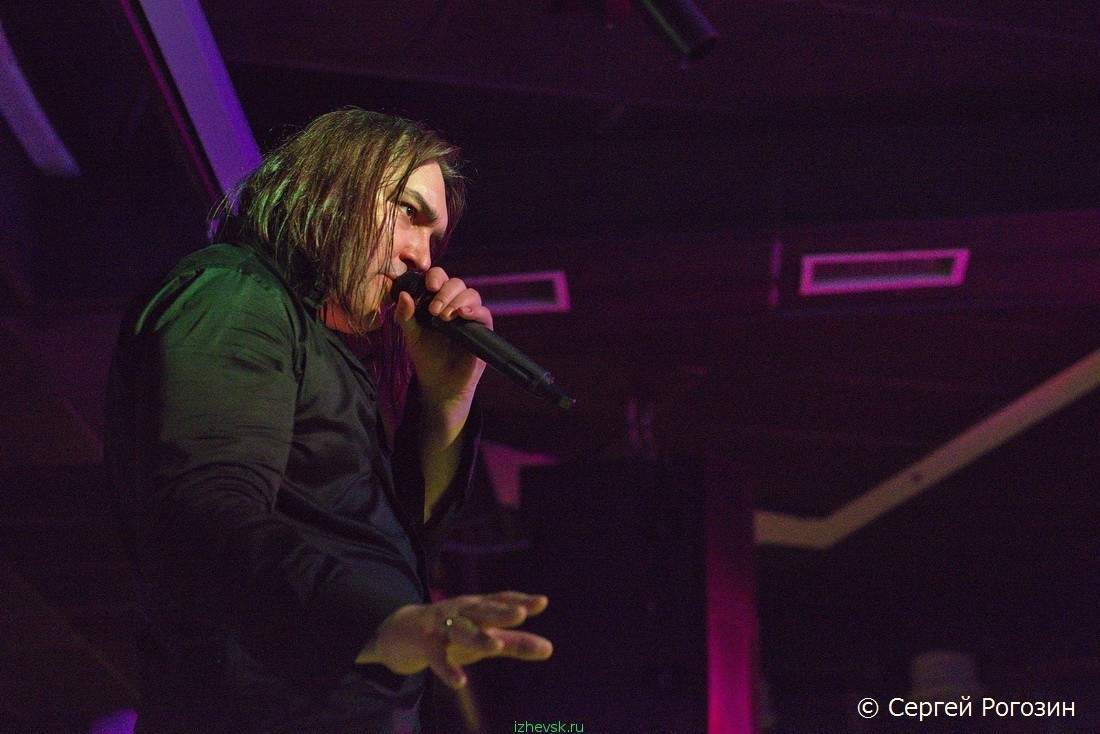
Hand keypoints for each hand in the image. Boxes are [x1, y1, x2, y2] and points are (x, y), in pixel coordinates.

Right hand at [355, 592, 551, 687]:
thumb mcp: (484, 638)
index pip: (500, 600)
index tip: (542, 602)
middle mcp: (460, 612)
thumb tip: (550, 649)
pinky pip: (436, 657)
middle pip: (482, 611)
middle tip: (521, 613)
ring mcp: (441, 626)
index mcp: (477, 608)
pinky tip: (460, 683)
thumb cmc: (453, 634)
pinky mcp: (424, 644)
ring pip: (460, 630)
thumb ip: (515, 644)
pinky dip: (447, 668)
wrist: (401, 632)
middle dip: (500, 612)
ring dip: (477, 637)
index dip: (520, 599)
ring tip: (496, 646)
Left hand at [394, 267, 491, 409]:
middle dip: (445, 293)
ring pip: (471, 294)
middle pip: (457, 283)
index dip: (436, 277)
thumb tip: (404, 295)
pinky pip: (484, 313)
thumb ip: (405, 316)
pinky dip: (475, 311)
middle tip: (434, 310)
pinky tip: (463, 315)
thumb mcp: (411, 335)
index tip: (429, 286)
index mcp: (437, 301)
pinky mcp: (482, 329)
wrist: (440, 384)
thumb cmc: (426, 357)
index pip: (440, 278)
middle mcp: (455, 305)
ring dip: (458, 301)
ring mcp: (470, 316)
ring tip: (445, 317)